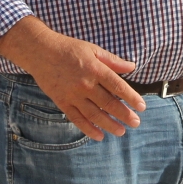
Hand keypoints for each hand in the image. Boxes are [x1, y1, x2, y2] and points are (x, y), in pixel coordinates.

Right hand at [0, 17, 145, 140]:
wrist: (41, 52)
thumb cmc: (69, 48)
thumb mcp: (93, 49)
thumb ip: (113, 60)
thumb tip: (132, 67)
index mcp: (95, 69)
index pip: (118, 87)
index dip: (132, 98)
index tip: (142, 107)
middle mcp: (85, 84)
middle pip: (109, 103)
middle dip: (124, 115)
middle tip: (135, 123)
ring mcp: (73, 95)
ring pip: (94, 115)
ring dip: (109, 125)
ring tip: (121, 131)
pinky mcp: (62, 102)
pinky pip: (77, 119)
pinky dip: (88, 129)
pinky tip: (99, 135)